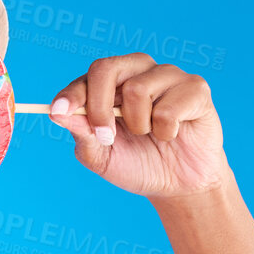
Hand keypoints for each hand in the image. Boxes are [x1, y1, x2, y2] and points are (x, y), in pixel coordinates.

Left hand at [48, 53, 229, 198]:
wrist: (178, 185)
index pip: (88, 77)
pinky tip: (172, 134)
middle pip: (106, 68)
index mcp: (113, 84)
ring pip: (137, 89)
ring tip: (149, 135)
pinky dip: (165, 131)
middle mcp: (139, 72)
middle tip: (106, 137)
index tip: (58, 113)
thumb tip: (58, 115)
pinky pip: (168, 108)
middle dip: (98, 107)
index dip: (71, 94)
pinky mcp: (195, 88)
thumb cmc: (138, 164)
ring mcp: (168, 76)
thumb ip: (82, 134)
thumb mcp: (102, 156)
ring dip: (138, 125)